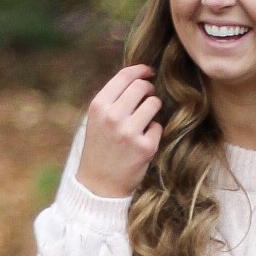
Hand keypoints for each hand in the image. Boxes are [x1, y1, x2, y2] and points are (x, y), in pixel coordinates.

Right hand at [77, 64, 161, 198]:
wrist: (98, 185)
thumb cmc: (100, 148)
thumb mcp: (97, 119)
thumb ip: (114, 98)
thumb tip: (140, 76)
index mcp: (99, 106)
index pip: (125, 76)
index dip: (141, 70)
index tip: (149, 72)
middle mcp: (113, 116)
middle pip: (142, 86)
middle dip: (148, 89)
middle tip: (147, 98)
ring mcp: (129, 132)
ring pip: (154, 103)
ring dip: (153, 109)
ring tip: (143, 121)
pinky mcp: (145, 147)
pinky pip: (158, 126)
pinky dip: (153, 132)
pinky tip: (141, 142)